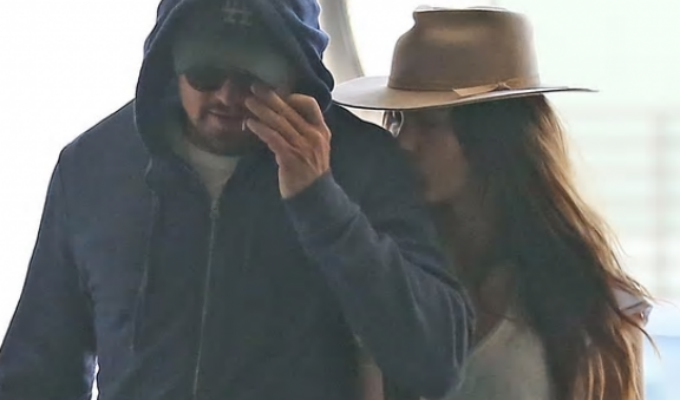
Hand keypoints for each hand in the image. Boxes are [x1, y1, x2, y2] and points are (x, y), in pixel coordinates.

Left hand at [245, 84, 330, 198]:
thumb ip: (303, 132)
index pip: (310, 104)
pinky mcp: (291, 158)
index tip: (276, 93)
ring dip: (261, 110)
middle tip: (254, 87)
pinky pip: (273, 138)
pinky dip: (260, 128)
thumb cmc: (310, 172)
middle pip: (290, 110)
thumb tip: (281, 116)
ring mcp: (303, 147)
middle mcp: (314, 136)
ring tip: (247, 102)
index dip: (291, 96)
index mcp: (322, 131)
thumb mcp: (313, 148)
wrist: (315, 198)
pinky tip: (249, 123)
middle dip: (270, 97)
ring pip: (280, 122)